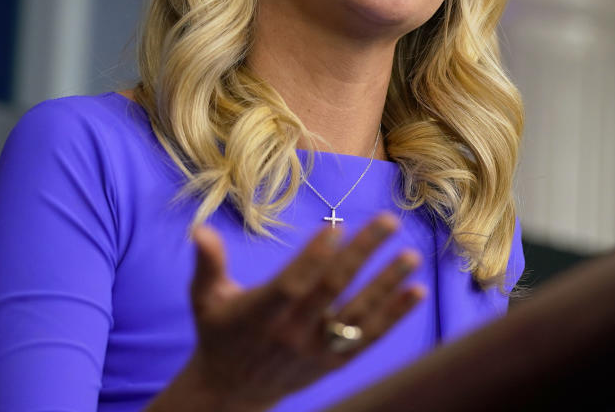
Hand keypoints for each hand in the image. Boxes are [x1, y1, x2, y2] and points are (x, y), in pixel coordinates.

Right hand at [178, 214, 424, 410]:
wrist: (231, 392)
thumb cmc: (220, 332)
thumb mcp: (206, 298)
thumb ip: (208, 263)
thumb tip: (198, 228)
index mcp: (262, 313)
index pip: (293, 283)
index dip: (314, 257)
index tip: (338, 227)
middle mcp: (292, 333)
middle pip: (333, 290)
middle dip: (362, 254)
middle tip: (389, 222)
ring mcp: (316, 350)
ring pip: (358, 315)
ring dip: (387, 284)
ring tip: (411, 256)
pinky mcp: (333, 362)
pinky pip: (368, 338)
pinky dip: (394, 316)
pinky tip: (416, 292)